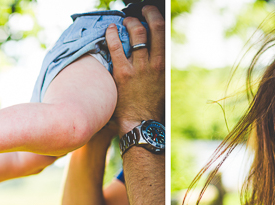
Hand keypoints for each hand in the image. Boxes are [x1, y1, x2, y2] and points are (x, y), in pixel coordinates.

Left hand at [104, 5, 165, 135]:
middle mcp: (154, 63)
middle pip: (154, 27)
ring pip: (136, 33)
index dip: (158, 19)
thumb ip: (158, 67)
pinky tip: (109, 30)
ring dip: (131, 22)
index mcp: (165, 65)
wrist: (141, 123)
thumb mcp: (162, 84)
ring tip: (126, 21)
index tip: (152, 13)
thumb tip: (153, 51)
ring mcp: (138, 67)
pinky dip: (112, 35)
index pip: (164, 34)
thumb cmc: (151, 105)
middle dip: (148, 13)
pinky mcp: (122, 73)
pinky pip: (116, 47)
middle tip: (142, 10)